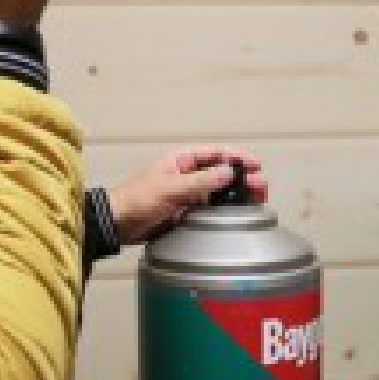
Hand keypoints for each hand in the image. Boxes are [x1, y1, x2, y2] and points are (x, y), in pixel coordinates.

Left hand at [109, 147, 268, 244]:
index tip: (255, 165)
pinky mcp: (185, 213)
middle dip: (242, 178)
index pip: (214, 154)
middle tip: (261, 186)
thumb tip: (228, 172)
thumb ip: (200, 182)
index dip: (236, 158)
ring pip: (217, 192)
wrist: (117, 225)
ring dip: (236, 195)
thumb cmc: (136, 200)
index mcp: (179, 161)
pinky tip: (236, 216)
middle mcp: (185, 176)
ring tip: (256, 200)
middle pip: (220, 173)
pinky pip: (209, 210)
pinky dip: (224, 211)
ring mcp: (186, 195)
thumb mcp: (170, 189)